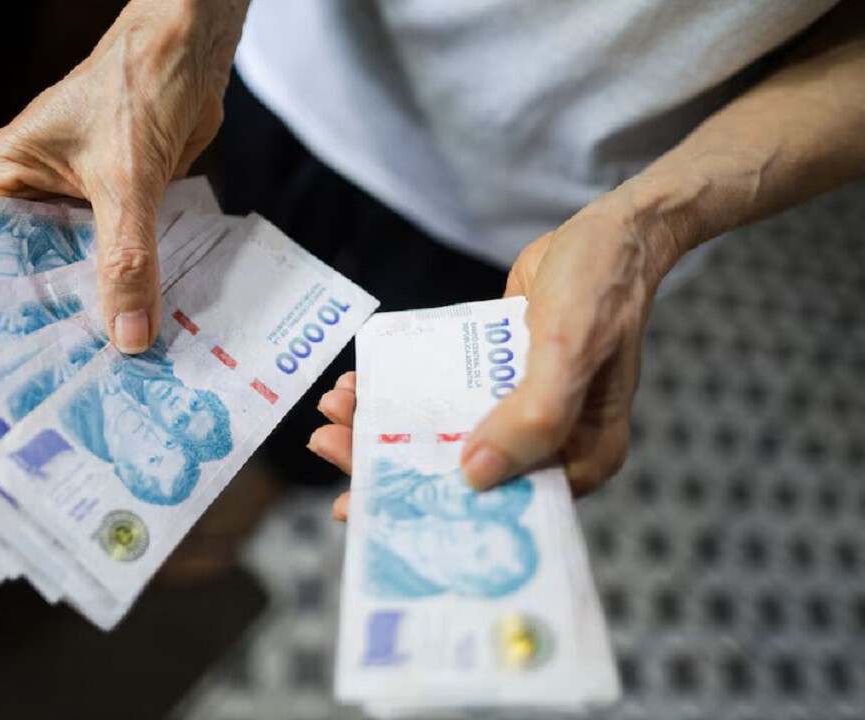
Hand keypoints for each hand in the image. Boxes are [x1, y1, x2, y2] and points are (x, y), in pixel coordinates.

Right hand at [0, 0, 245, 352]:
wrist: (193, 47)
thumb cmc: (139, 86)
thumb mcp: (128, 182)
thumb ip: (126, 260)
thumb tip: (128, 336)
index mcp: (5, 177)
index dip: (16, 309)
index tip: (32, 363)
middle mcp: (32, 190)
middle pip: (42, 271)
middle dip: (65, 316)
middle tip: (79, 380)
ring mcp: (77, 200)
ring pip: (86, 268)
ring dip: (105, 305)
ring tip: (114, 367)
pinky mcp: (119, 205)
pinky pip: (123, 258)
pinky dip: (136, 285)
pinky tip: (147, 327)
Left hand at [311, 187, 682, 518]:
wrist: (612, 229)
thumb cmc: (602, 287)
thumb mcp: (568, 350)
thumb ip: (532, 416)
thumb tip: (475, 475)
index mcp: (580, 455)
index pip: (500, 504)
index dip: (433, 509)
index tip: (369, 508)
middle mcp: (550, 442)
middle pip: (460, 470)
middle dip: (391, 463)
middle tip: (330, 447)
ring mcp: (521, 408)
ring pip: (445, 431)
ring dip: (388, 424)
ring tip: (333, 411)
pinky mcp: (498, 375)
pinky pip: (443, 394)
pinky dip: (403, 391)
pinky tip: (363, 382)